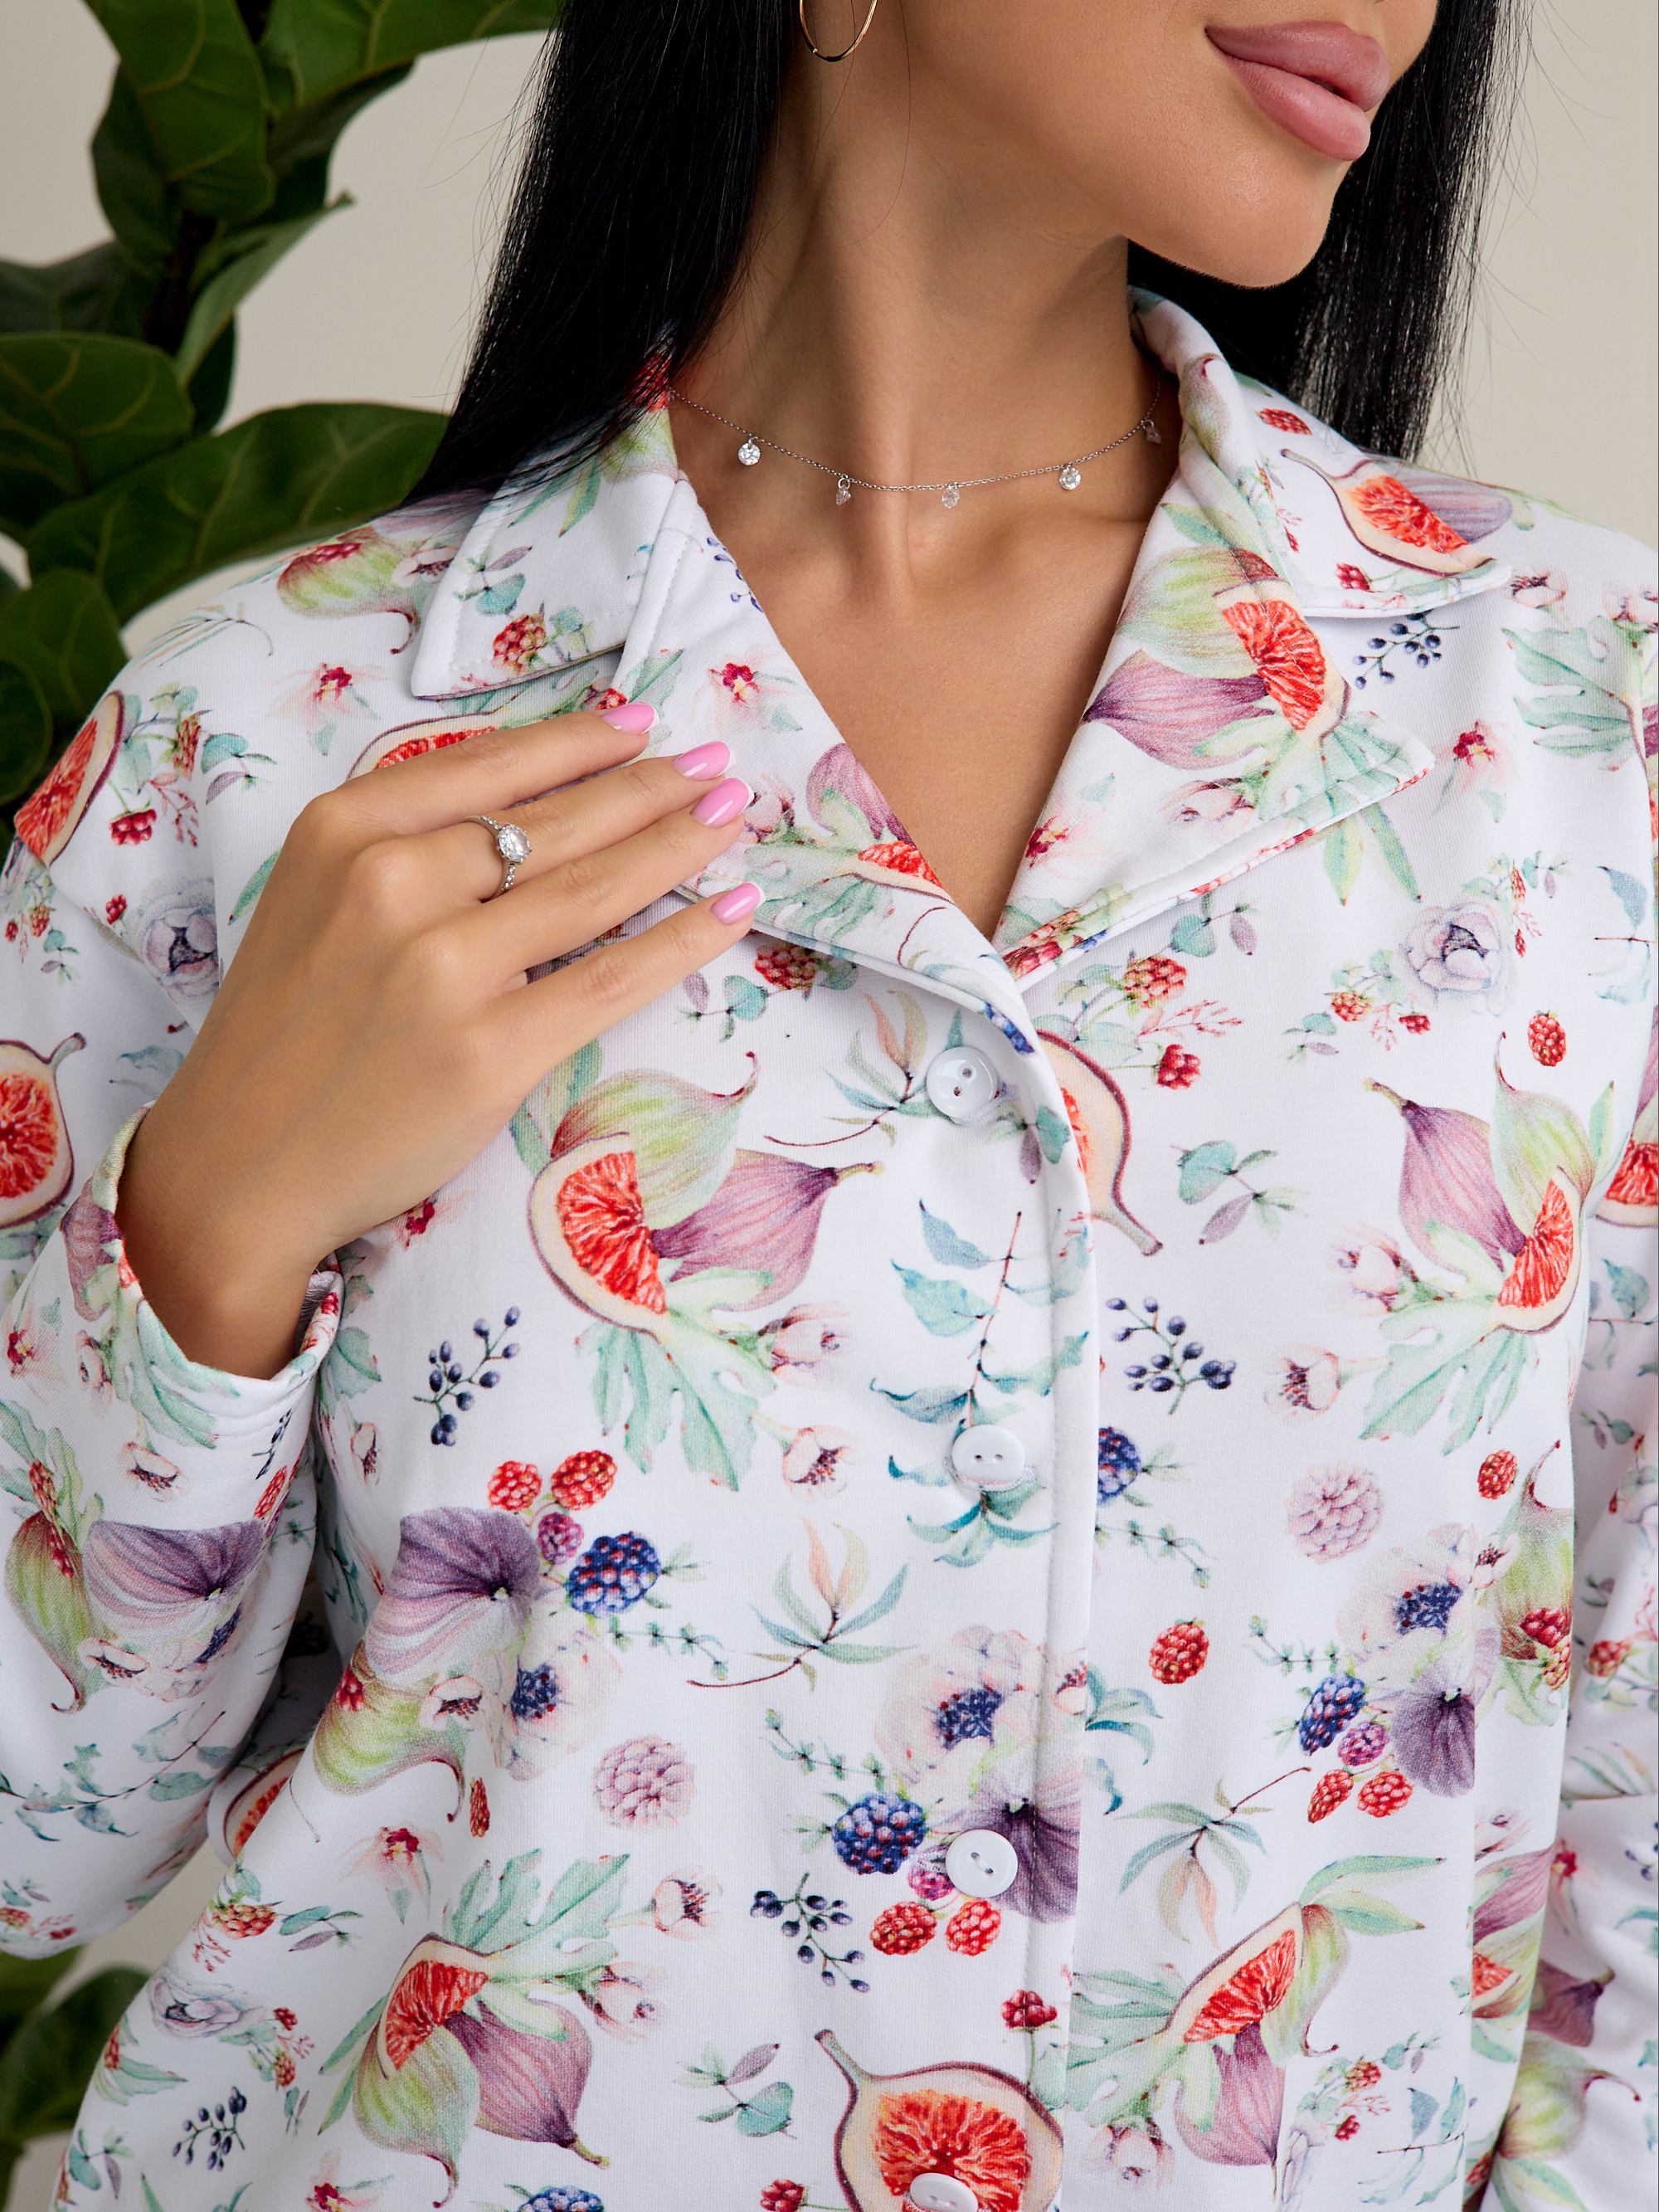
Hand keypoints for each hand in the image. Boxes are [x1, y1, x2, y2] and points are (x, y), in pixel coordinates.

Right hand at [116, 708, 758, 1377]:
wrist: (241, 1163)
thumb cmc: (287, 1028)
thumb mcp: (315, 893)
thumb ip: (405, 838)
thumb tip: (533, 794)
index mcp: (347, 829)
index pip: (494, 767)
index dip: (582, 741)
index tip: (644, 723)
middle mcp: (393, 883)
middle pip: (556, 821)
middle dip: (652, 786)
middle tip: (716, 763)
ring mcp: (443, 969)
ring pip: (594, 887)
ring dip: (680, 842)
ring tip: (732, 815)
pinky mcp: (489, 1049)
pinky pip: (611, 977)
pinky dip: (683, 938)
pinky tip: (731, 909)